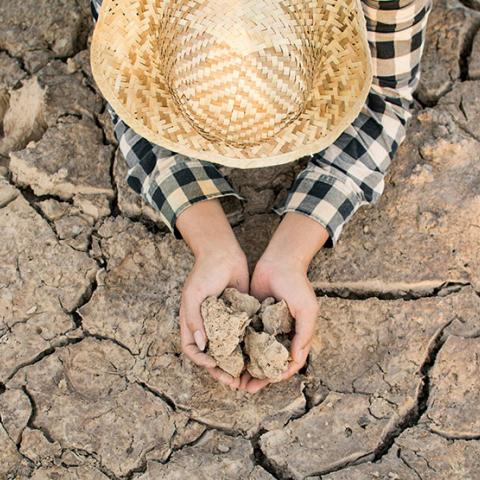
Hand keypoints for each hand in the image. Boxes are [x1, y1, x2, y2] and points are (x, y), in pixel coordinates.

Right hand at [176, 199, 248, 388]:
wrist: (224, 253)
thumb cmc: (204, 272)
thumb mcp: (194, 295)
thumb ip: (194, 319)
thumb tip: (200, 345)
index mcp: (192, 323)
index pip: (193, 350)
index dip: (202, 361)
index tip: (215, 365)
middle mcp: (208, 326)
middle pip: (212, 356)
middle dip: (222, 370)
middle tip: (235, 382)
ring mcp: (224, 323)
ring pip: (229, 350)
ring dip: (237, 364)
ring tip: (248, 377)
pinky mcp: (240, 317)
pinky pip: (243, 336)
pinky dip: (248, 348)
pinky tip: (258, 356)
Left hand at [239, 212, 328, 393]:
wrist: (279, 261)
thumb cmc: (297, 284)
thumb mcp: (307, 309)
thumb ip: (303, 334)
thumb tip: (295, 360)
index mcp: (296, 335)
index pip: (288, 363)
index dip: (277, 375)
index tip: (264, 383)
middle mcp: (280, 333)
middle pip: (269, 362)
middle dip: (258, 376)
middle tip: (245, 388)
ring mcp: (265, 326)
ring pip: (255, 352)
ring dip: (247, 366)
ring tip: (234, 378)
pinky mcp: (252, 317)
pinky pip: (245, 336)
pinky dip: (239, 348)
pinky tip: (228, 356)